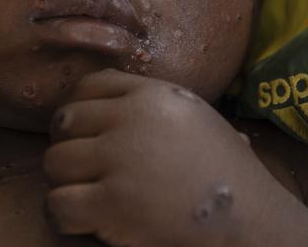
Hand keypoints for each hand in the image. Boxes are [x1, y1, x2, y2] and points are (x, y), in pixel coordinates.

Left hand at [43, 69, 307, 246]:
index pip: (89, 85)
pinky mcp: (112, 202)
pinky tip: (85, 221)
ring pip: (55, 161)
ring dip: (65, 182)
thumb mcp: (197, 119)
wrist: (252, 218)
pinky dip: (65, 215)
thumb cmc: (228, 173)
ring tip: (86, 196)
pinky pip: (58, 202)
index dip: (78, 110)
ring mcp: (120, 158)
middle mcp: (132, 118)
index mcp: (153, 94)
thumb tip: (116, 104)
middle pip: (66, 121)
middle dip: (69, 147)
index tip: (83, 133)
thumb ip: (157, 107)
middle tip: (84, 171)